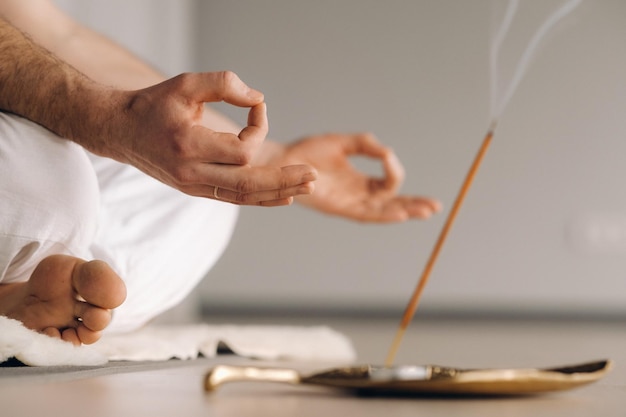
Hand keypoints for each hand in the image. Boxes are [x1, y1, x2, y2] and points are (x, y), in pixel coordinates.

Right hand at [87, 71, 316, 205]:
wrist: (120, 131)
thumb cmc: (153, 105)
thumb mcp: (186, 83)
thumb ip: (224, 84)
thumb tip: (259, 100)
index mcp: (188, 145)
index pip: (241, 149)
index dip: (259, 127)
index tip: (256, 107)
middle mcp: (191, 173)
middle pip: (249, 184)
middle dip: (284, 179)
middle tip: (314, 176)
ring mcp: (193, 186)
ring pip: (244, 197)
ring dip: (278, 192)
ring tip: (307, 187)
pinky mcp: (196, 190)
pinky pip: (234, 198)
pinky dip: (260, 199)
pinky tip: (283, 198)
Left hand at [269, 133, 441, 222]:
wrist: (281, 161)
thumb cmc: (305, 152)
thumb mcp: (341, 142)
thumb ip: (365, 144)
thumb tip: (387, 152)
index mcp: (358, 181)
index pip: (387, 183)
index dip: (393, 170)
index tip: (387, 155)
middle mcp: (356, 195)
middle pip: (391, 203)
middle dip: (414, 204)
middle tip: (436, 206)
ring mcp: (348, 203)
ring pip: (382, 211)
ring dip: (404, 211)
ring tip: (426, 211)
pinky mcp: (338, 208)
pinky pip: (365, 214)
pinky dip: (383, 214)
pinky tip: (400, 213)